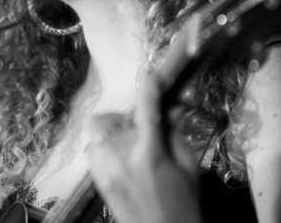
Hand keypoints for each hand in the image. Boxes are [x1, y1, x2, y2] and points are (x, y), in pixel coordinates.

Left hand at [84, 73, 202, 222]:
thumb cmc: (183, 204)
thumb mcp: (187, 166)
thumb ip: (175, 133)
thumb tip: (173, 106)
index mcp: (149, 154)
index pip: (147, 110)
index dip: (149, 88)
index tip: (151, 76)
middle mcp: (120, 158)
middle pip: (110, 118)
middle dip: (127, 117)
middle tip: (145, 128)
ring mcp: (104, 170)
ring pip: (97, 130)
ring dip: (114, 130)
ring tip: (132, 144)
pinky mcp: (97, 180)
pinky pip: (93, 148)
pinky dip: (105, 145)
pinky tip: (123, 157)